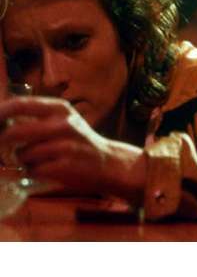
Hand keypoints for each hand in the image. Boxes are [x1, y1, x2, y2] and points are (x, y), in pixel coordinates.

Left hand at [0, 97, 144, 200]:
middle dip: (2, 144)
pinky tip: (46, 169)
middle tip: (5, 149)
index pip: (18, 105)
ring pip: (22, 154)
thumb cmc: (77, 141)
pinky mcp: (65, 166)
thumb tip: (0, 120)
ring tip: (38, 160)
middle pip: (13, 133)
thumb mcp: (62, 120)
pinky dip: (34, 172)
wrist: (106, 162)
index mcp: (59, 108)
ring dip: (23, 161)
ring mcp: (65, 145)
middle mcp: (63, 123)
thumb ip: (35, 116)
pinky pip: (33, 170)